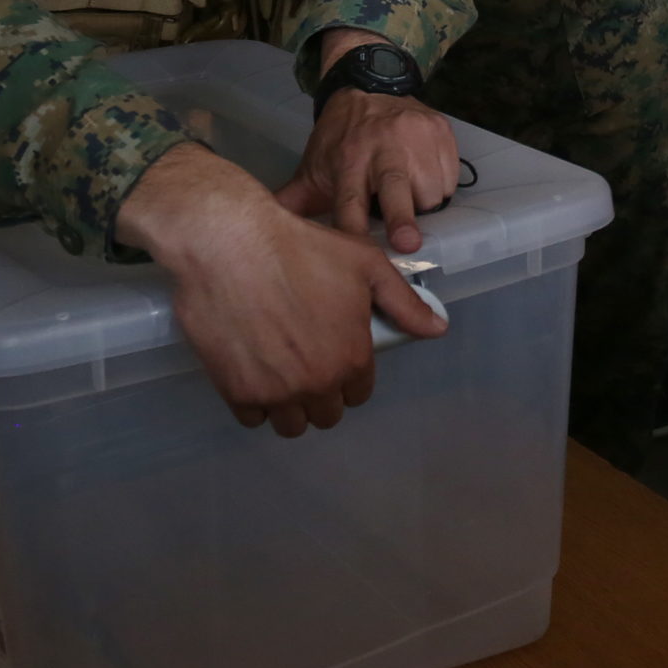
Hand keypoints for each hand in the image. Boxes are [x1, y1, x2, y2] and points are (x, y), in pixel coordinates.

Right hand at [117, 143, 446, 433]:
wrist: (229, 243)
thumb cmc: (301, 248)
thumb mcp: (365, 264)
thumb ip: (403, 303)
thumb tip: (438, 329)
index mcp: (352, 358)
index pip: (359, 393)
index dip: (349, 374)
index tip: (334, 354)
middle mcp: (318, 383)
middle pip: (326, 414)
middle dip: (322, 394)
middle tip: (306, 362)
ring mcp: (276, 392)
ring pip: (291, 424)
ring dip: (290, 405)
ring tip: (280, 373)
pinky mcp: (237, 392)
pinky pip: (252, 419)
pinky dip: (255, 403)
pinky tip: (254, 373)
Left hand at [276, 34, 459, 253]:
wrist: (369, 86)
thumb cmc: (340, 139)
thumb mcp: (314, 168)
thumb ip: (293, 202)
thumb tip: (255, 233)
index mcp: (348, 159)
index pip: (349, 199)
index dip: (352, 226)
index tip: (357, 250)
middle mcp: (383, 147)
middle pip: (394, 188)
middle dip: (401, 217)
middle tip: (408, 244)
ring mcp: (416, 137)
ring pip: (431, 190)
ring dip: (424, 205)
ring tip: (408, 197)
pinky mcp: (441, 131)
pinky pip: (450, 174)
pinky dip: (441, 185)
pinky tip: (424, 177)